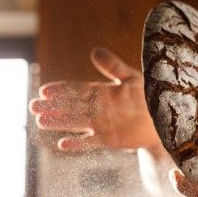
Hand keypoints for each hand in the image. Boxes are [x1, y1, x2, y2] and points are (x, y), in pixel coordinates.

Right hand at [29, 47, 160, 150]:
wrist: (164, 119)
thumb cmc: (150, 96)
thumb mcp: (131, 77)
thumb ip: (113, 66)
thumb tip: (94, 51)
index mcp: (102, 92)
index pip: (76, 90)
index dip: (61, 90)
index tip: (44, 90)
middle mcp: (98, 108)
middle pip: (71, 107)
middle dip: (52, 106)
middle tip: (33, 107)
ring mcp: (102, 124)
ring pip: (76, 123)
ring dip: (59, 122)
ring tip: (40, 121)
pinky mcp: (109, 139)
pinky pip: (91, 142)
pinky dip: (77, 144)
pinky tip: (62, 144)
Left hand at [169, 119, 197, 196]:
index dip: (186, 186)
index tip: (173, 173)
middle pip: (194, 195)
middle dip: (183, 178)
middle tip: (176, 156)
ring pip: (192, 195)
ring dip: (185, 179)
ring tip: (184, 159)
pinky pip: (192, 195)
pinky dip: (189, 181)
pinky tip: (191, 168)